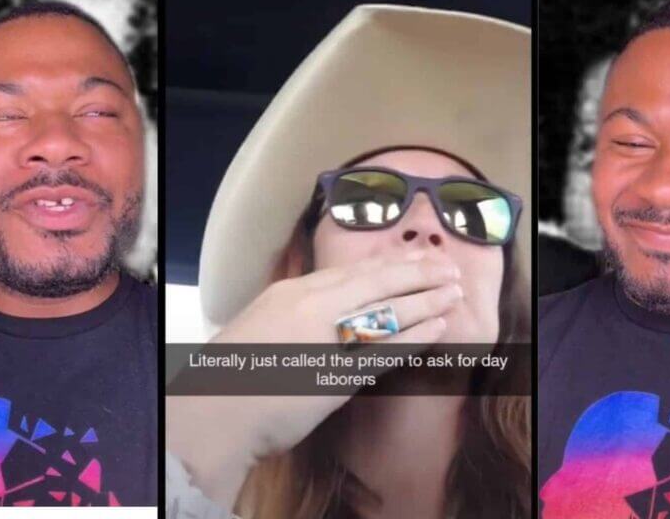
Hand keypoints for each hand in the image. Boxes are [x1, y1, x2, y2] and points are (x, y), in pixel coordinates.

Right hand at [167, 250, 462, 507]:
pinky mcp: (338, 371)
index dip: (389, 263)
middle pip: (377, 280)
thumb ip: (288, 312)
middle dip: (417, 271)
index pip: (351, 271)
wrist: (214, 413)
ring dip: (427, 299)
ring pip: (389, 309)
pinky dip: (417, 335)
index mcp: (291, 292)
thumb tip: (309, 310)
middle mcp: (312, 305)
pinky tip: (440, 327)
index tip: (414, 257)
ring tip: (455, 292)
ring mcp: (327, 335)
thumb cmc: (230, 376)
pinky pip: (387, 348)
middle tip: (448, 267)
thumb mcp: (258, 326)